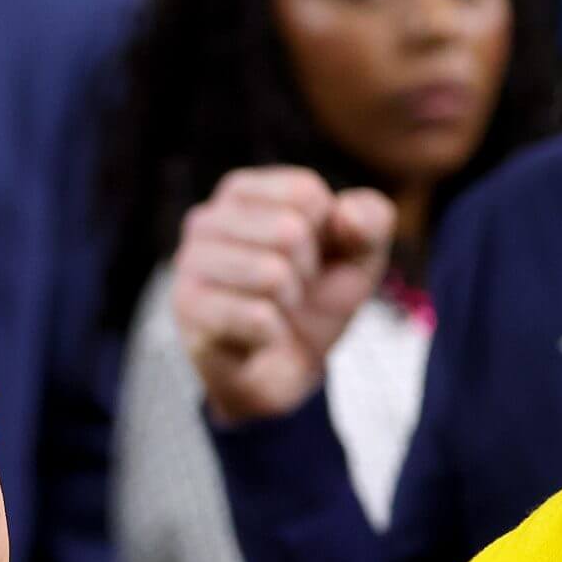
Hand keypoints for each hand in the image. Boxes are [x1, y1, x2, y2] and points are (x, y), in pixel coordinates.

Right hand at [172, 167, 396, 423]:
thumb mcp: (360, 256)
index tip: (312, 257)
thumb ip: (371, 220)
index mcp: (243, 192)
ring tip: (274, 310)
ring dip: (290, 303)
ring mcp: (190, 265)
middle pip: (289, 230)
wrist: (284, 369)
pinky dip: (273, 334)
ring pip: (272, 274)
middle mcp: (206, 219)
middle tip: (293, 291)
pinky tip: (257, 337)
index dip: (327, 233)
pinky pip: (257, 317)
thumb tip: (346, 216)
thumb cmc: (316, 300)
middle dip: (309, 272)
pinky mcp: (189, 311)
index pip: (304, 192)